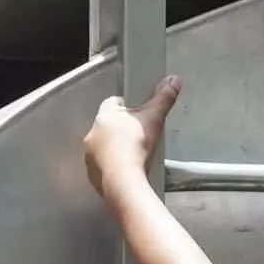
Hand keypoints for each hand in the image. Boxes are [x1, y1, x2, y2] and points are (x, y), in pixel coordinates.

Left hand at [83, 76, 179, 193]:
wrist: (124, 182)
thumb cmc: (134, 149)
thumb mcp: (154, 118)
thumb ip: (163, 98)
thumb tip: (173, 81)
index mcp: (104, 116)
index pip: (113, 103)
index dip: (127, 106)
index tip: (138, 111)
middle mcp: (93, 134)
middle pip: (109, 125)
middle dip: (121, 129)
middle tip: (139, 135)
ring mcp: (90, 155)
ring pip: (104, 146)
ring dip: (116, 149)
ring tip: (135, 155)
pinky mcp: (92, 173)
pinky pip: (102, 166)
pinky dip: (113, 167)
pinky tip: (127, 170)